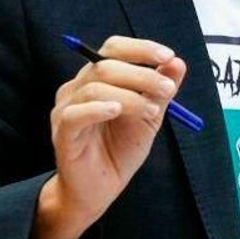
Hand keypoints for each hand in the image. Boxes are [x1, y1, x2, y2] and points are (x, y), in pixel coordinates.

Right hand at [32, 37, 184, 238]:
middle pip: (105, 65)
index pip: (113, 49)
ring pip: (95, 86)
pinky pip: (76, 113)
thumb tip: (177, 62)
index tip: (167, 56)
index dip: (140, 48)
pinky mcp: (62, 132)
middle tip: (167, 88)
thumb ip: (161, 90)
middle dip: (142, 74)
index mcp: (97, 79)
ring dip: (130, 95)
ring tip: (153, 111)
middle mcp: (77, 88)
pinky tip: (117, 111)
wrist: (100, 189)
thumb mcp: (150, 116)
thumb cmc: (120, 150)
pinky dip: (98, 108)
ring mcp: (66, 108)